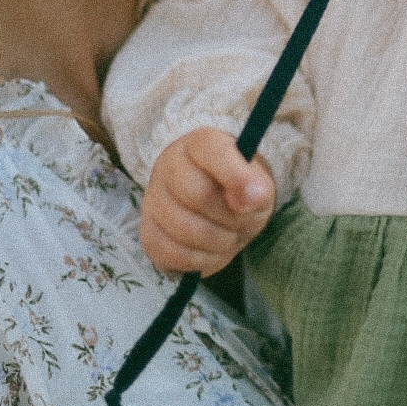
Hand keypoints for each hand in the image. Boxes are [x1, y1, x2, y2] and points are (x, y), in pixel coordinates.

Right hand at [140, 129, 274, 276]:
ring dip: (219, 243)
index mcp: (199, 144)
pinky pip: (174, 254)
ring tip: (228, 237)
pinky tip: (211, 251)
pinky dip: (201, 260)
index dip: (237, 177)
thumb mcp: (257, 184)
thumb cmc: (238, 191)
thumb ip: (256, 186)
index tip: (258, 199)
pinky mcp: (147, 233)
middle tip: (242, 223)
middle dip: (230, 218)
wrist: (217, 209)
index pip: (212, 152)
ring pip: (185, 230)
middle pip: (198, 195)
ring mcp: (153, 199)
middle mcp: (168, 165)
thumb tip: (251, 198)